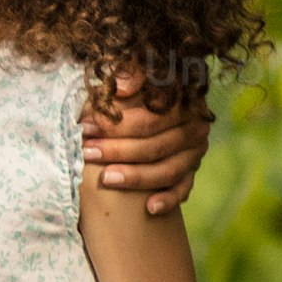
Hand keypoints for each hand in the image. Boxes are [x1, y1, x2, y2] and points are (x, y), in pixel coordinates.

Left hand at [85, 68, 213, 215]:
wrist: (151, 107)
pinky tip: (149, 208)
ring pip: (167, 170)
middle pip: (156, 146)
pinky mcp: (190, 173)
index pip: (150, 118)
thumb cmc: (134, 88)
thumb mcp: (133, 73)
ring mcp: (194, 152)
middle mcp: (195, 127)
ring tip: (106, 178)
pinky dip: (168, 199)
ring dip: (136, 177)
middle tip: (87, 153)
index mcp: (184, 101)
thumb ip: (128, 75)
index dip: (117, 124)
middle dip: (118, 151)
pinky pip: (182, 190)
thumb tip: (121, 89)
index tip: (86, 126)